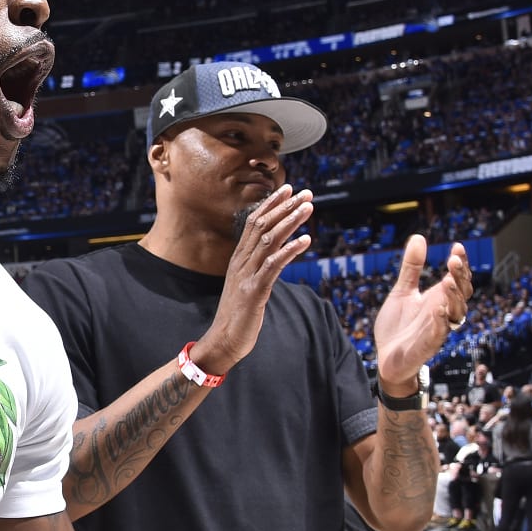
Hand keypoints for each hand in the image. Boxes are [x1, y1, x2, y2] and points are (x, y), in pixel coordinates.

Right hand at [190, 185, 313, 374]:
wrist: (223, 340)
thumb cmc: (238, 314)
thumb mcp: (247, 283)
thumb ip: (257, 266)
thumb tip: (274, 253)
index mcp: (239, 258)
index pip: (254, 223)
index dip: (272, 204)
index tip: (289, 190)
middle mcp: (241, 262)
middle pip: (263, 226)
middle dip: (285, 207)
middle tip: (306, 193)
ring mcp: (246, 275)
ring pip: (269, 240)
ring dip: (290, 222)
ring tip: (308, 208)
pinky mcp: (254, 291)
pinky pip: (273, 265)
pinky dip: (290, 251)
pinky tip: (306, 242)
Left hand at [373, 236, 472, 391]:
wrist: (386, 358)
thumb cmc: (398, 327)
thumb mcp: (402, 291)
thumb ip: (411, 268)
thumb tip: (419, 237)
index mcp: (439, 299)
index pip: (458, 279)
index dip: (461, 264)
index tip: (458, 247)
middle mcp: (443, 312)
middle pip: (462, 293)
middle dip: (460, 277)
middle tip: (453, 260)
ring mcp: (437, 329)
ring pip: (456, 313)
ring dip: (454, 297)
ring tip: (447, 281)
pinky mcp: (428, 345)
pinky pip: (440, 333)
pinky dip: (441, 322)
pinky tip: (438, 310)